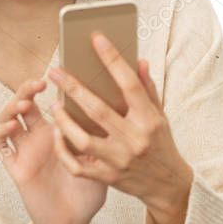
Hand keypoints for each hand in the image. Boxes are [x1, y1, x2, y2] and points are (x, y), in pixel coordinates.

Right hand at [0, 79, 106, 223]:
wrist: (74, 223)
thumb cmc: (89, 191)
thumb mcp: (101, 158)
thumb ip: (104, 135)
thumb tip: (118, 106)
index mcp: (60, 130)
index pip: (49, 99)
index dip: (50, 85)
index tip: (61, 72)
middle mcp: (39, 137)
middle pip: (25, 103)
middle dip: (27, 89)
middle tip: (40, 82)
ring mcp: (25, 150)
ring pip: (8, 119)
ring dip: (12, 107)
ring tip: (25, 104)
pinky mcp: (16, 167)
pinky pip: (0, 147)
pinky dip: (0, 133)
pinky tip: (10, 127)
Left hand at [47, 31, 193, 223]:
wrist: (168, 185)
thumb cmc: (161, 144)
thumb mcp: (160, 115)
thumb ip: (147, 89)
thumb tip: (138, 60)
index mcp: (149, 120)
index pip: (129, 84)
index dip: (112, 59)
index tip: (96, 39)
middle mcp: (135, 139)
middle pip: (98, 110)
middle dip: (74, 88)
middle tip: (55, 71)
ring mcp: (120, 160)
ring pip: (83, 139)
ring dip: (64, 120)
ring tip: (54, 105)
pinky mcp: (108, 177)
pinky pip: (78, 165)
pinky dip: (63, 150)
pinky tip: (57, 134)